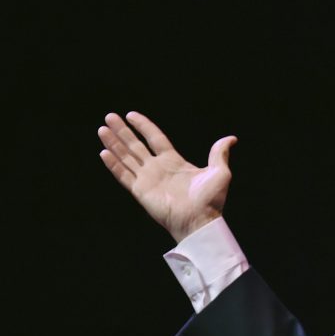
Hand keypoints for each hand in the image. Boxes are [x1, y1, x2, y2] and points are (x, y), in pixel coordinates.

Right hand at [98, 111, 237, 241]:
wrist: (200, 220)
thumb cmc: (211, 200)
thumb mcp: (219, 172)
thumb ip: (219, 153)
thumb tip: (231, 138)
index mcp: (174, 161)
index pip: (155, 138)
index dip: (143, 126)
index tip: (131, 114)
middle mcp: (158, 168)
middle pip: (136, 145)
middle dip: (123, 131)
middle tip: (109, 116)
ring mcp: (148, 179)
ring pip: (126, 157)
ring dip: (114, 144)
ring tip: (102, 129)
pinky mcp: (141, 191)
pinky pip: (123, 175)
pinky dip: (113, 164)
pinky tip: (104, 152)